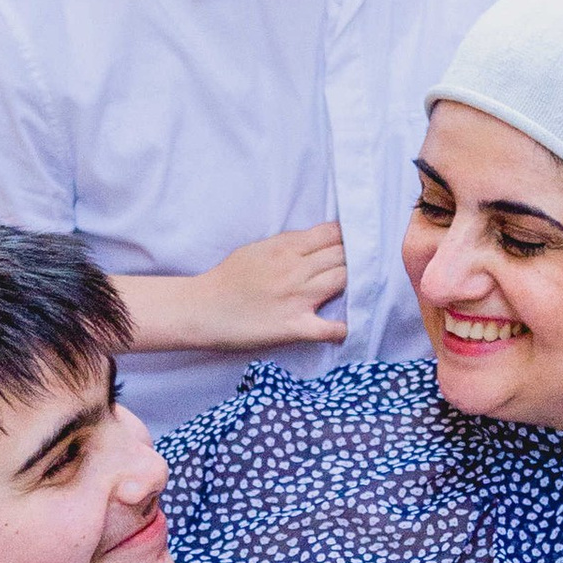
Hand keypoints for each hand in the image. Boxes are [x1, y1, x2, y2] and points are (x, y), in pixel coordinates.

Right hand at [196, 224, 347, 352]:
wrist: (203, 309)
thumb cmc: (227, 278)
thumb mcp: (257, 249)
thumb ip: (287, 244)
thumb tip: (315, 242)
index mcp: (286, 247)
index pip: (332, 234)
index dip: (348, 237)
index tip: (352, 243)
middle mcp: (296, 269)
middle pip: (343, 256)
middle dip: (356, 258)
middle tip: (359, 265)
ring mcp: (298, 298)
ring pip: (344, 281)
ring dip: (355, 284)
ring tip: (358, 289)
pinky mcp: (294, 326)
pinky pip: (329, 329)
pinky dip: (342, 329)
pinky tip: (347, 327)